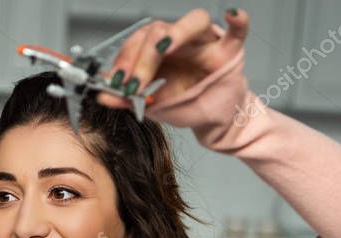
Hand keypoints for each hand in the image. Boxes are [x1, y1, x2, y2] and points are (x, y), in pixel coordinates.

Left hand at [97, 7, 248, 109]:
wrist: (213, 120)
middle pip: (160, 31)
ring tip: (163, 48)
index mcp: (160, 49)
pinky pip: (238, 31)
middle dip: (143, 58)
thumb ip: (127, 98)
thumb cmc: (185, 104)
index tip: (117, 82)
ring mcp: (206, 42)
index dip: (125, 59)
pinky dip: (238, 20)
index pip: (139, 41)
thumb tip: (101, 95)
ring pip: (194, 21)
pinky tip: (233, 14)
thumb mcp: (152, 104)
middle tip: (134, 83)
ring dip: (176, 33)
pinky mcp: (230, 50)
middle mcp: (182, 40)